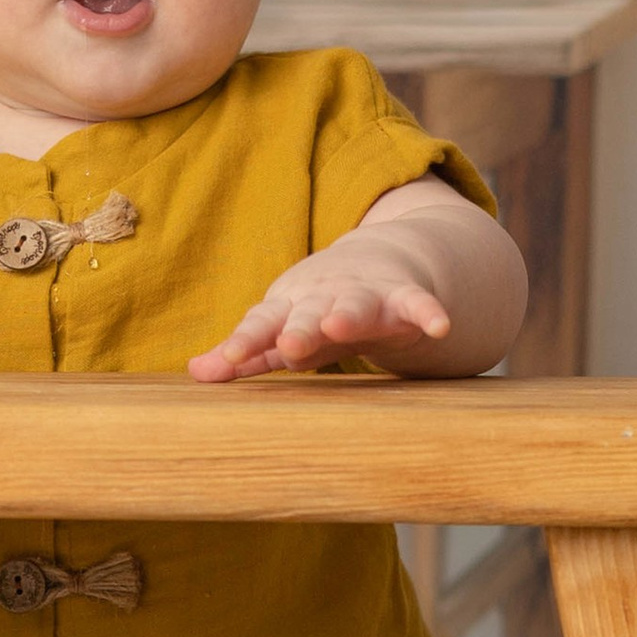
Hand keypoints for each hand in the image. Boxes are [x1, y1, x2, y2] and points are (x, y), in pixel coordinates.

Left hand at [191, 256, 452, 381]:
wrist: (377, 262)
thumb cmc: (316, 308)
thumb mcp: (281, 327)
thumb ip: (245, 353)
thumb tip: (195, 374)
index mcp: (289, 307)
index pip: (262, 323)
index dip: (245, 342)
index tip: (228, 360)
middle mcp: (324, 298)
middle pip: (308, 314)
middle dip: (299, 329)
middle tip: (288, 345)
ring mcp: (365, 295)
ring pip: (356, 306)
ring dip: (348, 315)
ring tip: (340, 326)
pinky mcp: (403, 298)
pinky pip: (418, 305)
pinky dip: (429, 312)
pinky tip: (441, 325)